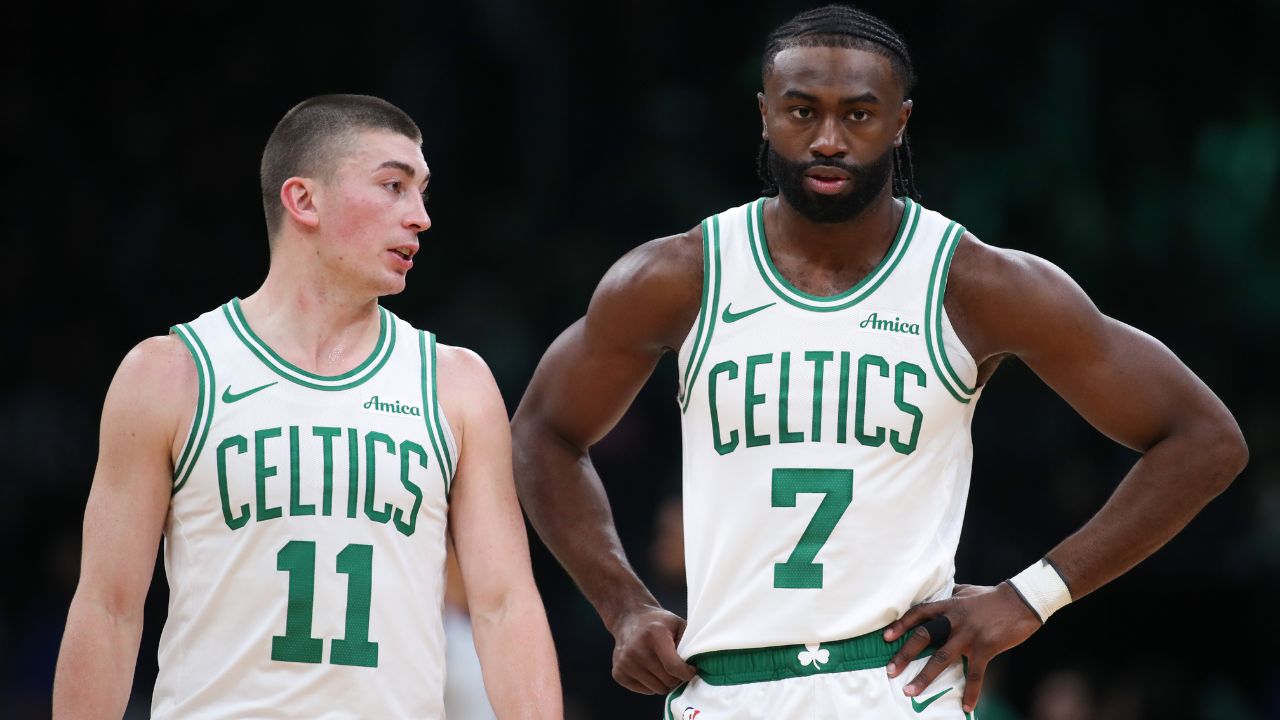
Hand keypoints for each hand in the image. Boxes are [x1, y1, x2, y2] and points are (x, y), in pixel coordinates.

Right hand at [609, 606, 696, 693]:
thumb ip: (690, 642)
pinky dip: (651, 684)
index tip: (691, 671)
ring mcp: (625, 662)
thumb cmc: (658, 623)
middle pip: (667, 680)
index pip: (674, 667)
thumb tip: (702, 664)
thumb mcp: (677, 624)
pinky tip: (649, 669)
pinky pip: (645, 691)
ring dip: (664, 682)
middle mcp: (636, 649)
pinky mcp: (618, 673)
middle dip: (677, 678)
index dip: (687, 673)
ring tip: (663, 667)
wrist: (629, 618)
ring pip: (657, 689)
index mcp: (654, 635)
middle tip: (677, 668)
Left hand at [882, 583, 1041, 713]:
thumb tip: (940, 596)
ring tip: (910, 691)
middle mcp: (954, 619)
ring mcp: (969, 634)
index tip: (885, 638)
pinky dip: (972, 691)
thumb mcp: (967, 591)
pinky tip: (967, 706)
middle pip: (924, 636)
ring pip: (942, 657)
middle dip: (905, 654)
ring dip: (925, 677)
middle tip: (890, 670)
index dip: (901, 625)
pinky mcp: (986, 647)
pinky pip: (976, 673)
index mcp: (949, 605)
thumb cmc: (992, 596)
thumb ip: (951, 596)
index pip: (918, 613)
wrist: (1022, 600)